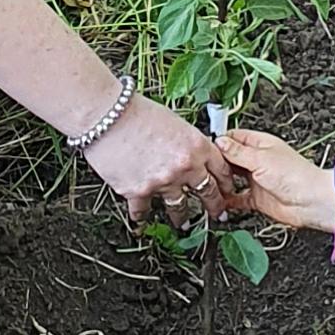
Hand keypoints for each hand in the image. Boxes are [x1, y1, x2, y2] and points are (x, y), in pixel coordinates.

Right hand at [81, 94, 235, 224]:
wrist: (106, 115)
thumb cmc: (135, 111)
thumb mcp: (173, 121)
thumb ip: (186, 141)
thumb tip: (189, 154)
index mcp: (196, 146)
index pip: (221, 169)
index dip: (227, 181)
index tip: (228, 189)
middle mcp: (184, 167)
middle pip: (208, 192)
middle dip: (215, 206)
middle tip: (218, 215)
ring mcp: (162, 182)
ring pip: (179, 207)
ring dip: (181, 217)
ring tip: (182, 223)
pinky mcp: (139, 192)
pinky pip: (144, 211)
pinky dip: (142, 215)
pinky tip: (142, 220)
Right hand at [215, 129, 334, 231]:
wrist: (311, 202)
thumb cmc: (296, 176)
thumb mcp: (261, 159)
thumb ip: (237, 152)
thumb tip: (219, 141)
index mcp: (260, 144)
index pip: (234, 138)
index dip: (219, 142)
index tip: (204, 148)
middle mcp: (257, 160)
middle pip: (230, 159)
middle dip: (217, 163)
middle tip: (202, 168)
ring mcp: (257, 180)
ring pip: (232, 179)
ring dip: (221, 182)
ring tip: (207, 184)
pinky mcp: (257, 198)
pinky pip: (237, 199)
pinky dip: (228, 201)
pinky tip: (219, 201)